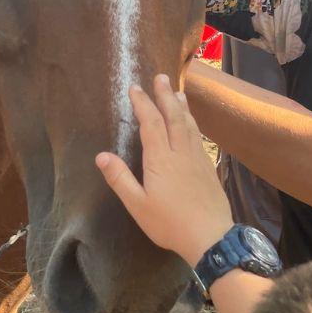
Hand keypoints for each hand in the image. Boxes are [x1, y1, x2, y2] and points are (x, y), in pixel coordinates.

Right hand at [96, 75, 234, 265]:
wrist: (210, 236)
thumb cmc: (170, 223)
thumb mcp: (138, 205)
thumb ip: (120, 179)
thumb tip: (101, 156)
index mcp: (160, 159)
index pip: (150, 123)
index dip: (142, 103)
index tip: (134, 88)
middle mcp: (180, 152)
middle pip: (173, 116)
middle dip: (164, 95)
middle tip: (160, 76)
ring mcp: (197, 158)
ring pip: (189, 124)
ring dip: (181, 106)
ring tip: (177, 92)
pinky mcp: (208, 167)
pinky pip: (198, 136)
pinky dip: (193, 123)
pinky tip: (192, 123)